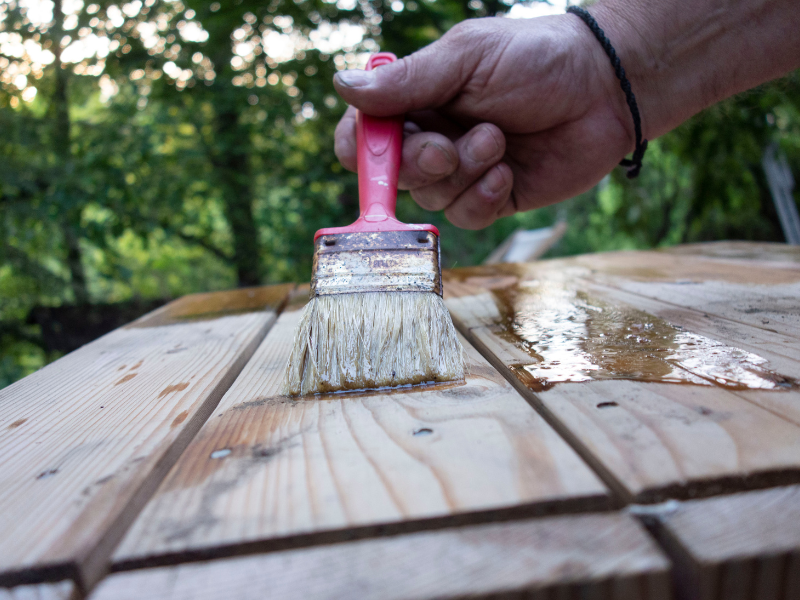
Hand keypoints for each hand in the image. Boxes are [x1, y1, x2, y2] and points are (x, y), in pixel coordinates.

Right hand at [333, 15, 635, 228]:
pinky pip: (466, 218)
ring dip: (464, 173)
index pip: (364, 137)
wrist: (604, 88)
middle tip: (450, 146)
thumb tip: (342, 86)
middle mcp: (434, 138)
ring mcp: (464, 171)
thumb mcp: (467, 58)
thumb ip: (408, 81)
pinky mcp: (493, 198)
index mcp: (417, 100)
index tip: (372, 151)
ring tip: (499, 140)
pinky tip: (508, 171)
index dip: (361, 150)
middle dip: (421, 164)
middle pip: (395, 175)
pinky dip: (484, 197)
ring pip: (432, 198)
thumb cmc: (536, 58)